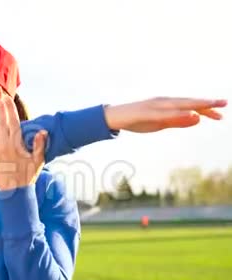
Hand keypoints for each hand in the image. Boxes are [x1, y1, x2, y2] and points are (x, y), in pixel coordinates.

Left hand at [0, 95, 47, 190]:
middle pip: (2, 122)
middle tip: (0, 98)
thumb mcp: (38, 161)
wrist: (13, 191)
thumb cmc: (28, 176)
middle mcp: (4, 145)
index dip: (10, 109)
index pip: (13, 122)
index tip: (8, 100)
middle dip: (1, 109)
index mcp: (16, 145)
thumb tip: (42, 132)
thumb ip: (39, 146)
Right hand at [104, 97, 226, 132]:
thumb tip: (198, 119)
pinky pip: (164, 113)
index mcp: (167, 105)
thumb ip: (178, 121)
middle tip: (224, 103)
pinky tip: (188, 114)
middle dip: (206, 103)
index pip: (190, 106)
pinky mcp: (147, 112)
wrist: (113, 117)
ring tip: (211, 104)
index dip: (206, 109)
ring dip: (195, 104)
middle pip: (188, 102)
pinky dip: (177, 113)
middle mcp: (163, 102)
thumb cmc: (136, 120)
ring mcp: (154, 105)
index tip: (222, 114)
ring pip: (179, 104)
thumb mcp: (160, 123)